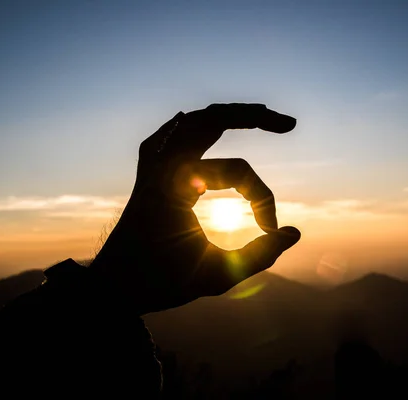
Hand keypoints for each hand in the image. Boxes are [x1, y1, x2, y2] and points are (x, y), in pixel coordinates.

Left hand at [90, 103, 300, 314]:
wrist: (112, 288)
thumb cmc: (161, 283)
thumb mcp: (216, 276)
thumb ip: (259, 256)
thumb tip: (294, 234)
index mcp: (176, 183)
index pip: (239, 172)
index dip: (263, 199)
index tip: (270, 232)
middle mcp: (162, 165)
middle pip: (213, 119)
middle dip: (254, 117)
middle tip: (289, 123)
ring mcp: (152, 166)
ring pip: (192, 122)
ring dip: (226, 116)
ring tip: (259, 114)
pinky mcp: (148, 174)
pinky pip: (169, 136)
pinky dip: (191, 127)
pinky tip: (198, 124)